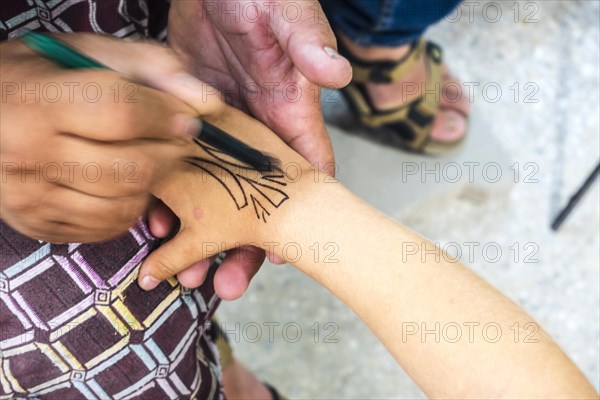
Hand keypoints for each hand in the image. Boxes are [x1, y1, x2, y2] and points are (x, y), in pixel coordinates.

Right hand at [0, 34, 222, 242]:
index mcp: (38, 101)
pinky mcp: (39, 225)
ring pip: (124, 204)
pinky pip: (107, 227)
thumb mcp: (85, 52)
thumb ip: (148, 64)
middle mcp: (29, 155)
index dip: (166, 115)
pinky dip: (130, 208)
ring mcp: (31, 197)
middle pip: (132, 167)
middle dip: (170, 153)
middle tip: (175, 139)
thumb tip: (203, 98)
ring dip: (152, 183)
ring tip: (148, 158)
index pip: (123, 113)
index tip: (185, 116)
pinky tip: (123, 183)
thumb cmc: (37, 78)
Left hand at [166, 0, 351, 295]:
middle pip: (258, 198)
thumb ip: (308, 42)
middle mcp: (256, 127)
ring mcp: (219, 126)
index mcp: (287, 108)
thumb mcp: (285, 12)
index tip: (285, 255)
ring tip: (187, 272)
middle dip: (247, 244)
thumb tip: (336, 72)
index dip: (299, 214)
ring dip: (204, 233)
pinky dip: (170, 196)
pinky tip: (154, 224)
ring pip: (216, 192)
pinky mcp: (185, 117)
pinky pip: (180, 167)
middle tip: (227, 283)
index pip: (305, 167)